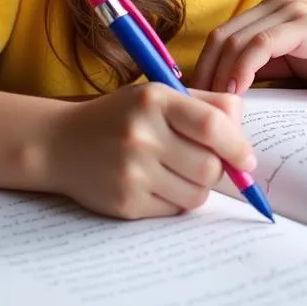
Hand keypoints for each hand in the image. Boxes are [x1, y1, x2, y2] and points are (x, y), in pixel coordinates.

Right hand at [43, 83, 255, 218]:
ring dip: (198, 186)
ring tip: (179, 171)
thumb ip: (202, 104)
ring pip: (196, 194)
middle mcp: (142, 134)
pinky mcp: (125, 203)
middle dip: (218, 168)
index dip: (237, 145)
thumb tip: (243, 124)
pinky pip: (173, 210)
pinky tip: (156, 182)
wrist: (59, 143)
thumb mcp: (156, 95)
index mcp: (154, 99)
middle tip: (207, 162)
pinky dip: (175, 200)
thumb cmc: (120, 116)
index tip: (248, 159)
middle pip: (210, 166)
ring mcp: (131, 171)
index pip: (211, 125)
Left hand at [192, 0, 306, 97]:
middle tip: (199, 110)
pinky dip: (242, 70)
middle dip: (206, 74)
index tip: (196, 102)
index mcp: (271, 9)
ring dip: (220, 76)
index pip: (222, 35)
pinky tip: (238, 93)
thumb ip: (260, 72)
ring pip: (237, 41)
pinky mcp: (306, 25)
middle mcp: (278, 2)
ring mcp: (292, 10)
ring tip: (216, 108)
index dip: (204, 68)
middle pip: (222, 37)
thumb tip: (218, 95)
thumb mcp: (290, 70)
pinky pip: (261, 46)